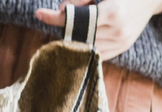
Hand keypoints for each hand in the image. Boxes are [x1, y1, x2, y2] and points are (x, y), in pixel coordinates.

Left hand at [34, 0, 161, 60]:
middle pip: (80, 35)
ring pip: (86, 46)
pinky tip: (81, 35)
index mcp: (114, 12)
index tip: (39, 14)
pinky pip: (96, 50)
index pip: (77, 20)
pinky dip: (85, 44)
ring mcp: (121, 43)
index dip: (56, 18)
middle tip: (54, 19)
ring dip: (74, 37)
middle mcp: (118, 31)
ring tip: (71, 25)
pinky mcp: (122, 48)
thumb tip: (61, 11)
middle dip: (64, 28)